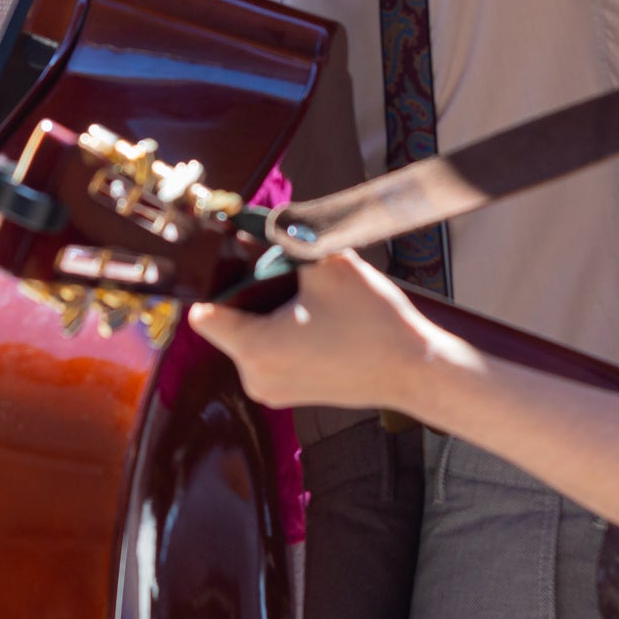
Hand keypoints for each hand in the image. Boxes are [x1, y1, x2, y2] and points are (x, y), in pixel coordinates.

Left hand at [185, 252, 470, 418]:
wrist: (415, 370)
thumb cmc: (374, 323)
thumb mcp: (327, 266)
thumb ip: (285, 243)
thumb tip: (255, 225)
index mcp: (254, 349)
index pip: (203, 312)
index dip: (217, 282)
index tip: (239, 265)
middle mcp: (254, 377)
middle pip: (227, 323)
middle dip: (250, 296)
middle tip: (286, 279)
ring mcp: (271, 391)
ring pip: (249, 338)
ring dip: (268, 315)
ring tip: (307, 301)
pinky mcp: (289, 394)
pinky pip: (268, 355)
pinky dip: (282, 335)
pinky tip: (316, 321)